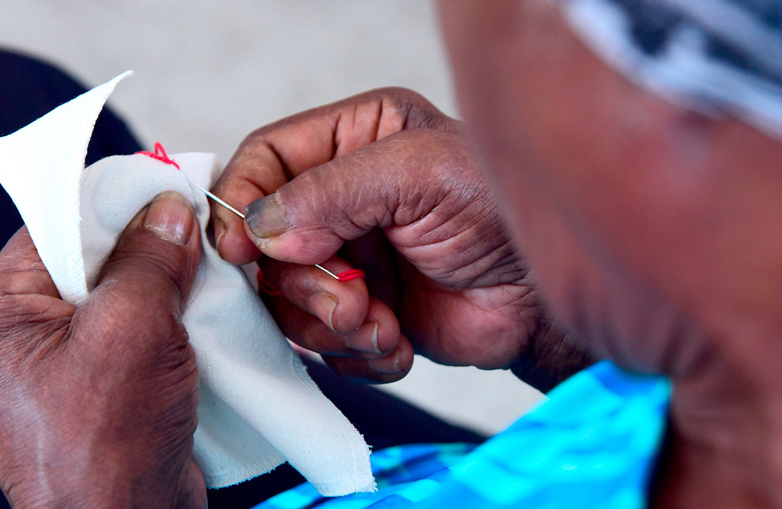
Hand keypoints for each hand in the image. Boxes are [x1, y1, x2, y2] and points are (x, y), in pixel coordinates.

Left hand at [0, 192, 206, 507]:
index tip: (161, 191)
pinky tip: (192, 322)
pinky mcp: (90, 388)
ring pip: (112, 298)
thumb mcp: (133, 330)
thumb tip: (167, 214)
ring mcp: (51, 368)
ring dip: (160, 290)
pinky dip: (163, 323)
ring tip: (195, 287)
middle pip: (85, 262)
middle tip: (189, 240)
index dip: (111, 206)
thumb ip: (150, 260)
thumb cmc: (104, 454)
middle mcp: (12, 341)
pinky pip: (126, 333)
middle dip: (143, 252)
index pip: (53, 229)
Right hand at [212, 88, 594, 388]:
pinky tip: (398, 341)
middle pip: (265, 242)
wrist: (544, 299)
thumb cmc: (501, 214)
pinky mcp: (362, 312)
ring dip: (330, 322)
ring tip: (380, 323)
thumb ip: (335, 191)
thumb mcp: (421, 174)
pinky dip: (356, 352)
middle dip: (303, 282)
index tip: (237, 249)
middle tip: (350, 299)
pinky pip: (322, 343)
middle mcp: (341, 200)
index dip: (240, 202)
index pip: (264, 159)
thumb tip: (262, 229)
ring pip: (286, 299)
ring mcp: (348, 259)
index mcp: (352, 140)